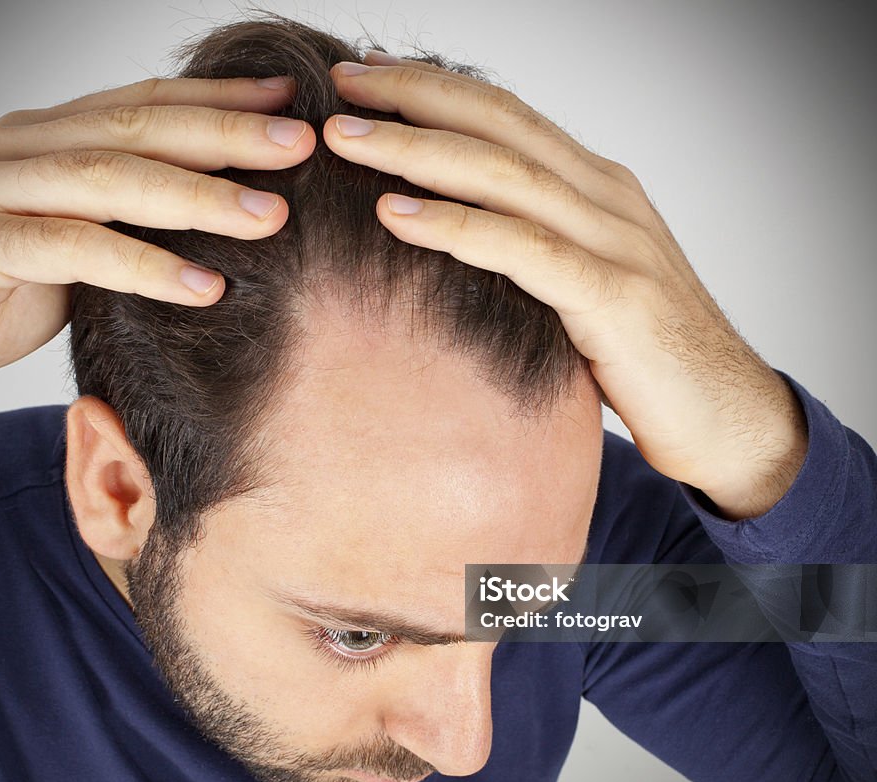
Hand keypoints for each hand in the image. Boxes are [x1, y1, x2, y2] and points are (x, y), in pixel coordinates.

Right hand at [0, 76, 314, 421]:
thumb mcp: (68, 249)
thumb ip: (118, 219)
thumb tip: (213, 213)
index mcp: (36, 138)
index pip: (138, 104)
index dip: (215, 100)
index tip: (287, 103)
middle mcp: (8, 146)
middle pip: (132, 128)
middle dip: (223, 133)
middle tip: (298, 143)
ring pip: (106, 178)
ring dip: (196, 197)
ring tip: (270, 217)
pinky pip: (72, 247)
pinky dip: (143, 267)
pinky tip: (204, 287)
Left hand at [324, 54, 806, 520]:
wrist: (727, 416)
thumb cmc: (642, 356)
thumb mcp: (580, 286)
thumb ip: (532, 252)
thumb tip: (454, 243)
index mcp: (597, 189)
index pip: (507, 117)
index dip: (437, 90)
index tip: (370, 78)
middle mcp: (607, 198)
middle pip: (498, 125)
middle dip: (414, 97)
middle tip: (341, 87)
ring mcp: (615, 242)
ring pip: (503, 174)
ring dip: (415, 149)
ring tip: (345, 138)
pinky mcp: (614, 298)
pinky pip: (522, 250)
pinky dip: (454, 226)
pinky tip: (394, 213)